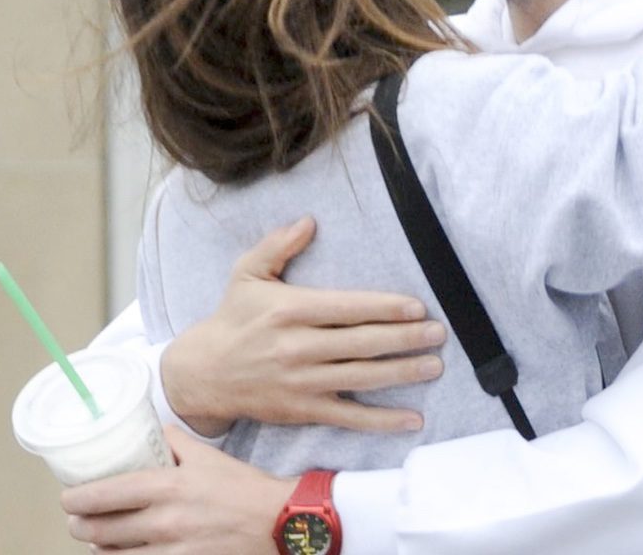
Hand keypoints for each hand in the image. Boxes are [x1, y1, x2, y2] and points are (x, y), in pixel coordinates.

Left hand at [63, 426, 292, 553]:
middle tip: (77, 521)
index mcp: (167, 485)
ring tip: (95, 542)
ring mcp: (173, 548)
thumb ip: (176, 441)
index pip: (105, 495)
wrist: (279, 521)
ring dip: (99, 549)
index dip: (76, 500)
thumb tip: (154, 430)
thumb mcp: (209, 455)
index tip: (68, 498)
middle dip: (80, 527)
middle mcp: (165, 520)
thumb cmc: (243, 487)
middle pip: (100, 530)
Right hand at [161, 216, 446, 435]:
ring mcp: (302, 382)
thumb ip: (278, 245)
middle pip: (362, 343)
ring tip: (434, 366)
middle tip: (438, 334)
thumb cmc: (233, 319)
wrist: (203, 374)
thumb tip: (308, 220)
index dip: (384, 308)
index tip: (417, 307)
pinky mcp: (303, 410)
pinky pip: (349, 417)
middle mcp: (297, 347)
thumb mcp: (247, 274)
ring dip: (402, 373)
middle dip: (404, 339)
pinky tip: (412, 418)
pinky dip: (382, 420)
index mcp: (289, 310)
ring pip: (362, 378)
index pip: (346, 309)